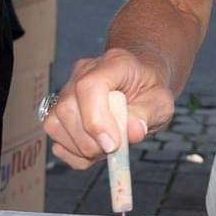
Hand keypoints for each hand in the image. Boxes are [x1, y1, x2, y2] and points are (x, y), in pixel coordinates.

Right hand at [43, 49, 171, 169]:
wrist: (140, 82)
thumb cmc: (150, 89)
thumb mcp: (161, 101)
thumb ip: (148, 114)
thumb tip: (134, 132)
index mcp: (113, 64)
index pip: (89, 87)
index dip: (96, 120)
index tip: (113, 145)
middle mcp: (83, 72)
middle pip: (67, 108)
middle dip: (89, 141)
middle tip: (113, 150)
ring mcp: (67, 89)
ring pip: (54, 123)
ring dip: (80, 147)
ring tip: (106, 148)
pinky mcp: (59, 108)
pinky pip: (54, 135)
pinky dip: (72, 152)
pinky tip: (94, 149)